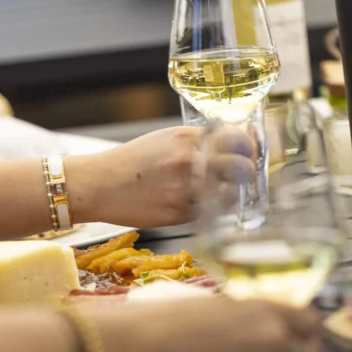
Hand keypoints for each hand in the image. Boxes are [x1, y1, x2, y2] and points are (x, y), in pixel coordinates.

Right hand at [68, 126, 254, 229]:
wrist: (100, 185)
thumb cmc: (133, 162)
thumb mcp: (166, 140)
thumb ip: (198, 142)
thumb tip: (231, 147)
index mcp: (188, 138)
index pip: (238, 139)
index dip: (250, 148)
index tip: (251, 154)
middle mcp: (190, 161)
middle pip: (242, 167)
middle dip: (250, 174)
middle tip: (247, 179)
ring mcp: (186, 189)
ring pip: (231, 195)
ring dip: (234, 196)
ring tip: (227, 195)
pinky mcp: (180, 213)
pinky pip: (210, 213)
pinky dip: (213, 211)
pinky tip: (204, 206)